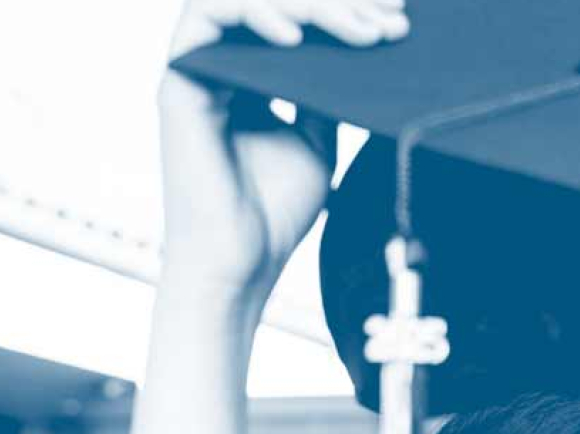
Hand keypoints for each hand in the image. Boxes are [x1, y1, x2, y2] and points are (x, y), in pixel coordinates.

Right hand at [158, 0, 409, 299]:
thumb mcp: (320, 137)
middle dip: (341, 2)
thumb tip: (363, 39)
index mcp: (251, 73)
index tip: (399, 15)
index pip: (297, 15)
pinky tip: (299, 38)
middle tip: (391, 17)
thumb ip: (326, 89)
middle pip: (279, 2)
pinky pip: (211, 17)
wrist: (244, 263)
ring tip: (360, 31)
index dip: (349, 7)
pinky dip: (257, 15)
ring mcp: (198, 66)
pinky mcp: (180, 79)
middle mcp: (221, 62)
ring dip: (310, 6)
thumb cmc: (276, 211)